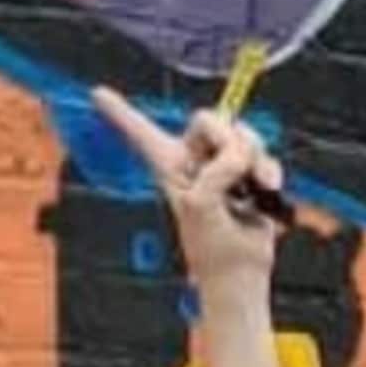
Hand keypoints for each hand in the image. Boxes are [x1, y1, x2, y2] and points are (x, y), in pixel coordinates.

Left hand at [94, 88, 284, 300]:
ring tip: (250, 189)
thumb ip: (218, 169)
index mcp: (168, 165)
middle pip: (208, 119)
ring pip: (241, 133)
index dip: (121, 113)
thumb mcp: (202, 202)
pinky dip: (268, 170)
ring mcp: (222, 165)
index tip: (97, 94)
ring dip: (252, 158)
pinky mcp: (248, 174)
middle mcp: (193, 160)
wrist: (240, 272)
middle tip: (234, 167)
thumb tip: (242, 154)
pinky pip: (262, 152)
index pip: (141, 134)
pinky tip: (267, 189)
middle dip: (225, 138)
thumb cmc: (211, 244)